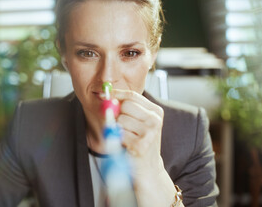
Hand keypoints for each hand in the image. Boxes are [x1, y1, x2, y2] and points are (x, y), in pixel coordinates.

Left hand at [111, 89, 181, 206]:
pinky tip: (127, 145)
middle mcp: (155, 119)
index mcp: (155, 111)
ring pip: (120, 119)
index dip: (117, 94)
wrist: (148, 167)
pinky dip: (119, 139)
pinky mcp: (141, 145)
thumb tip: (105, 95)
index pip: (132, 95)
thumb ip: (124, 108)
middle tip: (121, 125)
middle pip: (125, 105)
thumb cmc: (139, 142)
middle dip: (118, 113)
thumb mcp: (136, 121)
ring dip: (118, 128)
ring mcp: (149, 132)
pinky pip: (119, 134)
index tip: (106, 95)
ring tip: (127, 137)